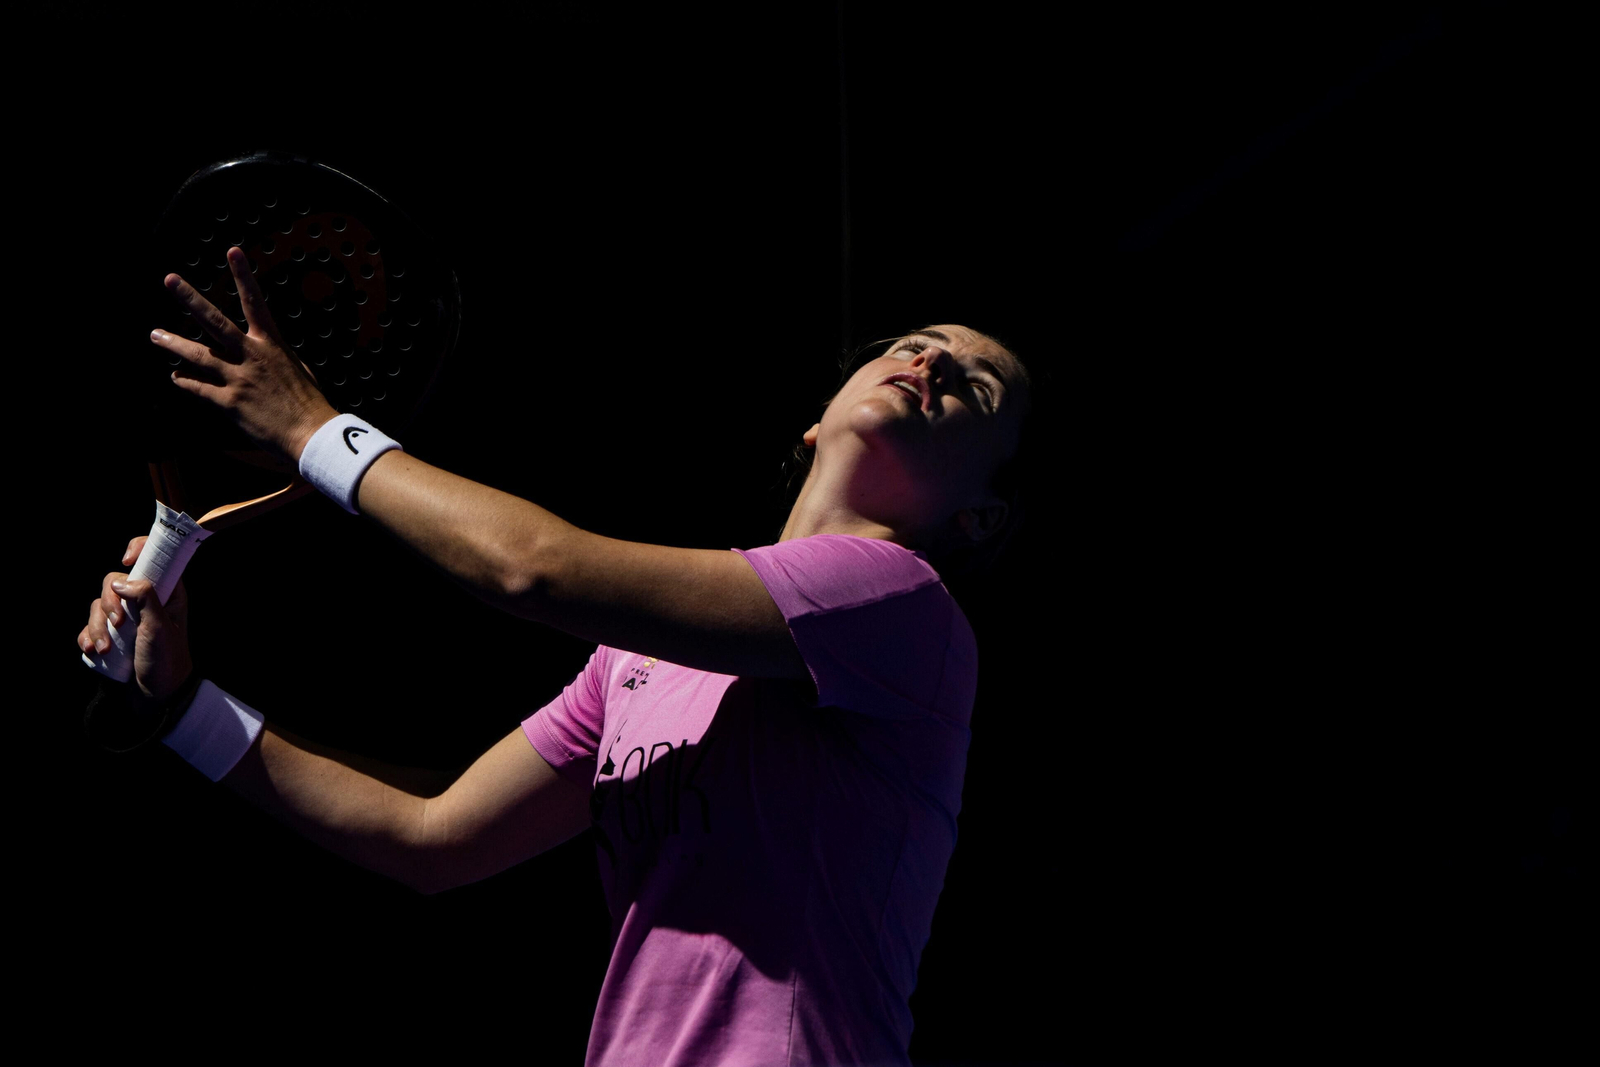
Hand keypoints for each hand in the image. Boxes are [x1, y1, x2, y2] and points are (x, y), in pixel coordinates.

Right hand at [78, 536, 194, 704]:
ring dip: (96, 626)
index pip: (152, 559)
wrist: (157, 698)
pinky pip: (89, 626)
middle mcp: (145, 601)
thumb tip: (121, 579)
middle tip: (118, 625)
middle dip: (109, 603)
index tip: (126, 560)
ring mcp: (126, 618)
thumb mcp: (160, 627)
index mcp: (166, 593)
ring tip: (106, 649)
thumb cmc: (167, 661)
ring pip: (98, 605)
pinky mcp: (111, 636)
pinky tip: (94, 651)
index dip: (138, 551)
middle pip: (114, 582)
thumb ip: (145, 599)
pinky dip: (88, 637)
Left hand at [152, 246, 338, 462]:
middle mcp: (251, 356)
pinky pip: (198, 388)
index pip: (255, 302)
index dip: (244, 276)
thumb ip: (276, 356)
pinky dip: (184, 381)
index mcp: (272, 344)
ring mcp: (238, 378)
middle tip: (170, 280)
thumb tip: (265, 349)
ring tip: (156, 335)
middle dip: (190, 299)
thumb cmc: (310, 403)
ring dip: (173, 344)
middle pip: (214, 321)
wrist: (312, 434)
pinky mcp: (229, 402)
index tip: (233, 252)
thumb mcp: (297, 369)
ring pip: (197, 355)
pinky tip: (175, 377)